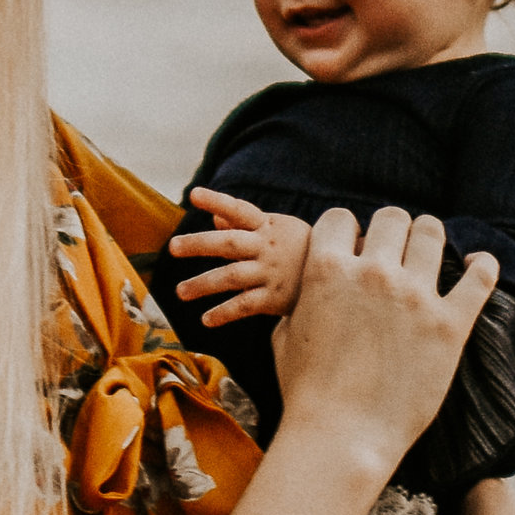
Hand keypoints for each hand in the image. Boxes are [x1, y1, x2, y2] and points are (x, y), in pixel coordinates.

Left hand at [169, 189, 311, 326]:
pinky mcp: (274, 298)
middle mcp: (266, 248)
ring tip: (180, 292)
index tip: (194, 194)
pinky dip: (224, 313)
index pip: (239, 210)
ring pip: (231, 277)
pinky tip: (206, 320)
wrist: (340, 275)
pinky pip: (245, 305)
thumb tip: (215, 216)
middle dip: (199, 244)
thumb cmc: (302, 248)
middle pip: (229, 243)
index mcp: (267, 227)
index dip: (217, 201)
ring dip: (203, 284)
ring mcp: (270, 273)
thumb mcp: (279, 230)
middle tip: (173, 246)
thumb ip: (245, 223)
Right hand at [270, 207, 496, 484]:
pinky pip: (480, 277)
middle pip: (391, 218)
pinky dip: (482, 265)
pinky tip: (477, 264)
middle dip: (388, 231)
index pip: (340, 218)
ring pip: (431, 233)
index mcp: (328, 270)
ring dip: (427, 239)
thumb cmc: (308, 393)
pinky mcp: (451, 325)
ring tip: (427, 254)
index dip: (344, 231)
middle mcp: (375, 274)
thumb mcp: (287, 335)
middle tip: (391, 251)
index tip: (351, 248)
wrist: (342, 438)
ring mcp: (416, 298)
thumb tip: (312, 285)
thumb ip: (302, 299)